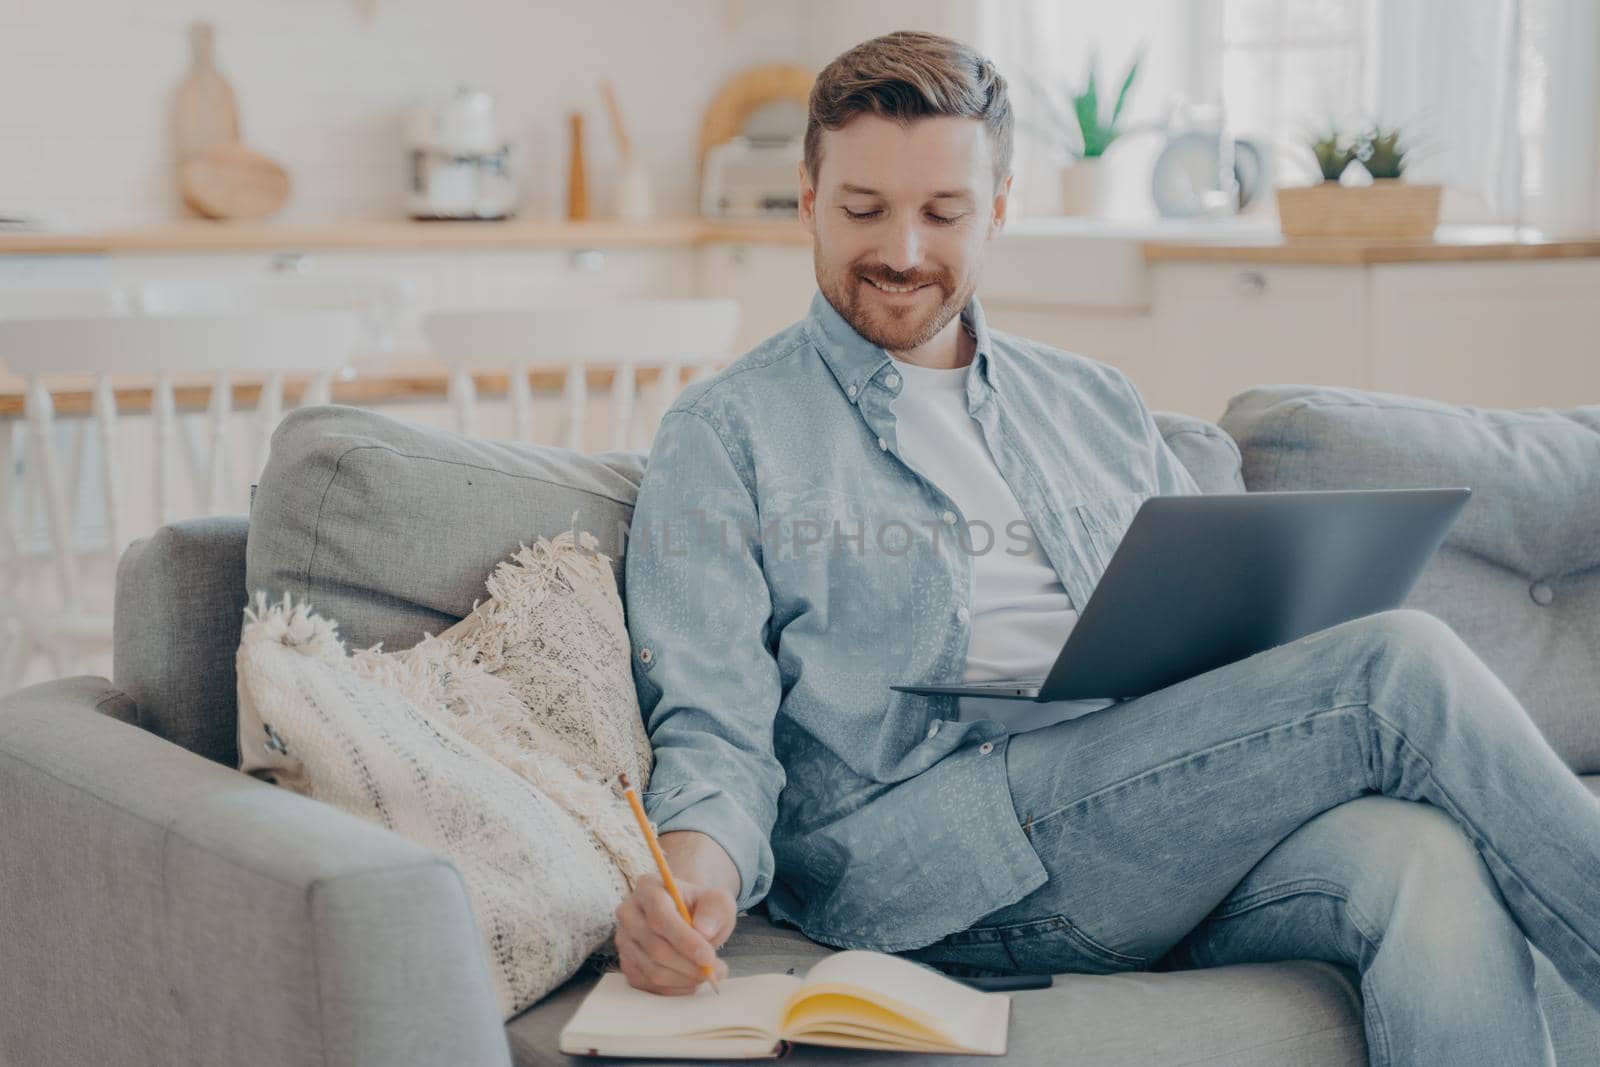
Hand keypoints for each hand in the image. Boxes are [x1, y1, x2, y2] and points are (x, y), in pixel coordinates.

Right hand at [613, 873, 734, 994]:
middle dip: (688, 965)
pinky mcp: (626, 963)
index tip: (708, 957)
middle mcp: (629, 912)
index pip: (660, 916)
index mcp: (648, 888)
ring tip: (707, 974)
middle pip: (654, 947)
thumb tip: (703, 930)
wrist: (687, 917)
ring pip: (651, 969)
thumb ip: (715, 910)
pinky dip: (673, 988)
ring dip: (684, 978)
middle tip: (715, 972)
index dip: (685, 940)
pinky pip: (648, 984)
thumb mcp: (717, 900)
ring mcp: (624, 940)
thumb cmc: (701, 908)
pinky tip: (690, 979)